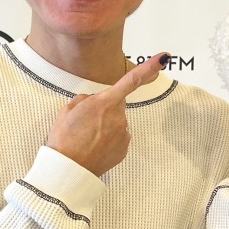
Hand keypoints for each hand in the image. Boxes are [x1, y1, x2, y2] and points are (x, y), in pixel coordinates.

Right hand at [46, 53, 167, 175]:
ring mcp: (123, 134)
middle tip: (84, 123)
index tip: (163, 58)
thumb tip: (94, 102)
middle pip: (115, 105)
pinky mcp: (124, 149)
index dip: (149, 67)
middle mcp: (119, 117)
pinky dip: (106, 141)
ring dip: (104, 127)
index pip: (131, 80)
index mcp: (104, 102)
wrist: (68, 170)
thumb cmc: (64, 140)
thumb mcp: (67, 110)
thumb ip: (85, 100)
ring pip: (115, 123)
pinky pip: (117, 138)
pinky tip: (93, 147)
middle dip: (103, 109)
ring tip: (85, 139)